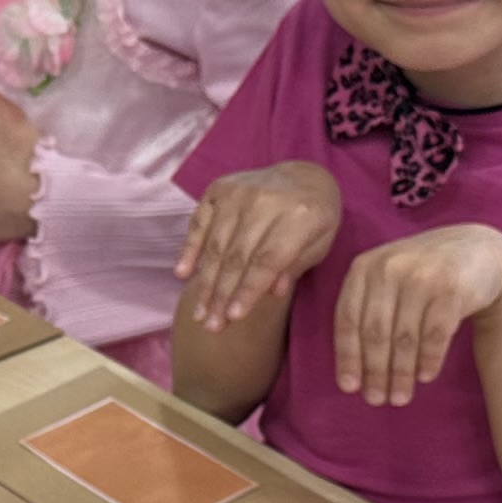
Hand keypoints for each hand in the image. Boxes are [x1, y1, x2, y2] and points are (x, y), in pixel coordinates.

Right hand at [174, 162, 341, 329]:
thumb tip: (271, 293)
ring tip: (199, 313)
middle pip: (238, 256)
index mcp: (300, 215)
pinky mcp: (220, 187)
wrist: (304, 177)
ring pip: (216, 245)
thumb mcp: (319, 244)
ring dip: (205, 282)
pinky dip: (190, 248)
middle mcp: (266, 200)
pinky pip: (199, 222)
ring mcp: (240, 191)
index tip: (234, 319)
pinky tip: (182, 274)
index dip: (249, 291)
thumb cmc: (314, 220)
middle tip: (212, 326)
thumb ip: (294, 267)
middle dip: (223, 295)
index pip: (268, 260)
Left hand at [329, 222, 501, 407]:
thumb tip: (352, 373)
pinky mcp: (452, 288)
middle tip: (377, 400)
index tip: (349, 388)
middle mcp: (390, 268)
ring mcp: (422, 276)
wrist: (478, 250)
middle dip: (375, 372)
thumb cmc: (423, 275)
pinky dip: (428, 360)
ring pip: (405, 338)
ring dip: (401, 374)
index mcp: (364, 267)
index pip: (348, 319)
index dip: (347, 357)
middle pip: (376, 333)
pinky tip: (425, 377)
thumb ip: (367, 312)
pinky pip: (435, 335)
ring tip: (400, 398)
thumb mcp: (387, 280)